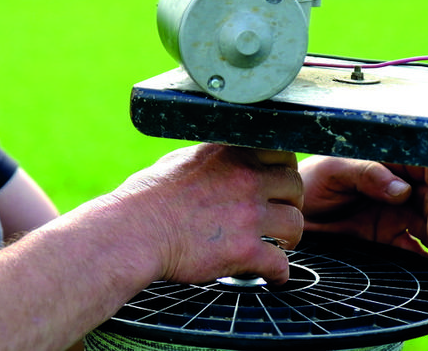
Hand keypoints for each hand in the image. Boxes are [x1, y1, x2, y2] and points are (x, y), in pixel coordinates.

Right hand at [111, 144, 303, 284]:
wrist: (132, 232)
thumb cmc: (146, 198)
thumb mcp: (182, 159)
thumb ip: (213, 158)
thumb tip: (224, 162)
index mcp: (232, 153)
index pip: (282, 153)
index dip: (283, 171)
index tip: (277, 186)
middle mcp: (246, 178)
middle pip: (295, 187)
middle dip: (291, 203)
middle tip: (279, 216)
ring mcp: (248, 214)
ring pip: (295, 224)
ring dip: (289, 238)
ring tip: (278, 245)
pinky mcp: (244, 250)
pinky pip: (281, 264)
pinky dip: (279, 273)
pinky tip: (272, 275)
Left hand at [299, 156, 427, 263]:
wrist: (290, 216)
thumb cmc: (310, 183)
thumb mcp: (333, 171)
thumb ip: (366, 174)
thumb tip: (402, 189)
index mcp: (388, 163)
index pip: (426, 166)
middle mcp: (397, 188)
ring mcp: (395, 215)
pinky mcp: (387, 239)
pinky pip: (413, 248)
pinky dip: (426, 256)